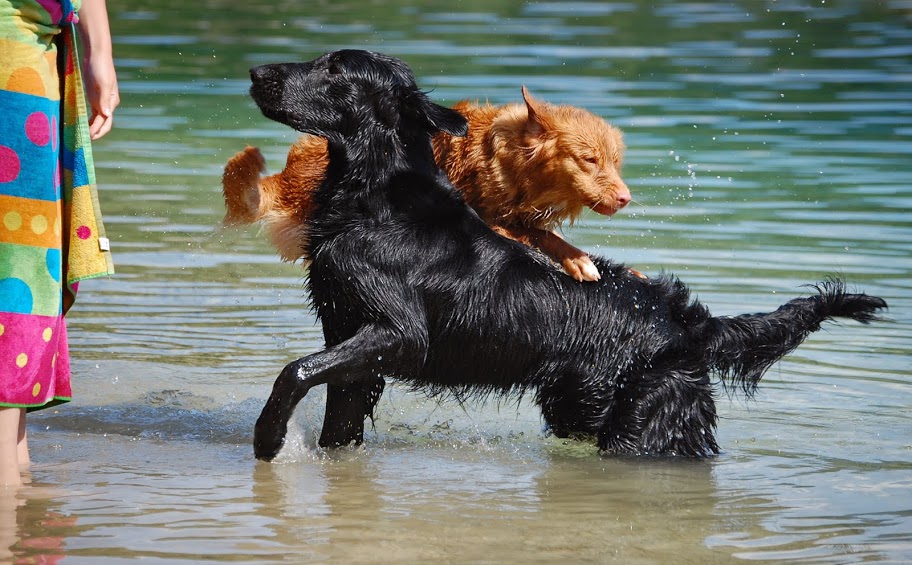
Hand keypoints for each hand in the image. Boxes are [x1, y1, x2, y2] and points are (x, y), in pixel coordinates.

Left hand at [76, 0, 117, 139]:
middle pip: (104, 124)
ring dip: (93, 128)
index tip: (88, 138)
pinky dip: (90, 120)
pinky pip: (93, 112)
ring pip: (99, 119)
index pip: (105, 122)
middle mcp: (108, 104)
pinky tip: (83, 123)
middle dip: (97, 133)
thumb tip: (107, 115)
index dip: (97, 131)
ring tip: (84, 137)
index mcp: (111, 102)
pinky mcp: (95, 96)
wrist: (97, 54)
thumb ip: (104, 99)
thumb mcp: (102, 83)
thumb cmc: (100, 67)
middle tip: (85, 142)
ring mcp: (102, 100)